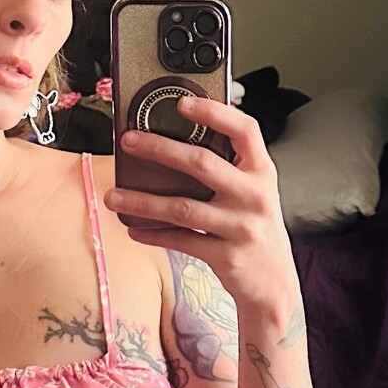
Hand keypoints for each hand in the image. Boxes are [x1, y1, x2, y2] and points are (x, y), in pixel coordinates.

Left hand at [104, 94, 298, 308]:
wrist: (274, 285)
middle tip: (128, 141)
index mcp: (262, 172)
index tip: (182, 103)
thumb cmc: (256, 230)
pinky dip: (153, 234)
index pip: (245, 130)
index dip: (215, 113)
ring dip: (143, 201)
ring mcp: (242, 227)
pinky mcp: (227, 256)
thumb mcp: (255, 193)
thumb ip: (231, 168)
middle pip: (202, 163)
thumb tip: (180, 139)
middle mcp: (255, 196)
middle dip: (160, 149)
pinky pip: (182, 241)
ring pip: (183, 208)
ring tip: (112, 196)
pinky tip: (133, 229)